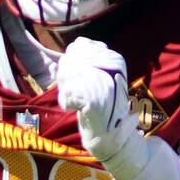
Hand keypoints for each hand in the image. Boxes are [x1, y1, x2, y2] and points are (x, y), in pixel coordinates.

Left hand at [56, 37, 138, 167]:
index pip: (79, 45)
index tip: (76, 78)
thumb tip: (73, 46)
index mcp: (114, 59)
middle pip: (70, 58)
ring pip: (66, 73)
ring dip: (65, 88)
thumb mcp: (97, 76)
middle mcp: (112, 67)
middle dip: (65, 76)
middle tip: (74, 92)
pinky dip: (66, 101)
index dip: (70, 60)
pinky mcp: (95, 99)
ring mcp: (104, 82)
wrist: (109, 134)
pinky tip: (75, 108)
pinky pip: (67, 91)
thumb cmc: (100, 105)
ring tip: (76, 100)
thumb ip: (86, 59)